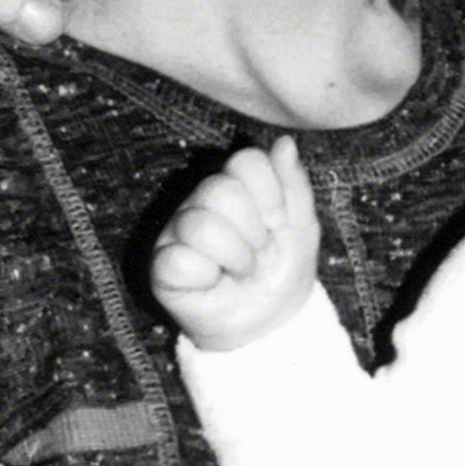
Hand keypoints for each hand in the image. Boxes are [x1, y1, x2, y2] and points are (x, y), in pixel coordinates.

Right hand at [151, 137, 321, 351]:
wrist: (271, 322)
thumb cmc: (282, 269)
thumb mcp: (302, 226)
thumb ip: (294, 184)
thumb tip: (284, 143)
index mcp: (235, 184)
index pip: (246, 161)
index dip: (270, 194)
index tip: (278, 224)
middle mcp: (201, 200)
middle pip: (222, 190)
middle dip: (254, 232)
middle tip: (257, 254)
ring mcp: (178, 231)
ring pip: (201, 224)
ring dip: (235, 256)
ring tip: (239, 270)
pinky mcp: (162, 265)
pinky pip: (180, 259)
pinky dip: (208, 276)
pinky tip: (213, 282)